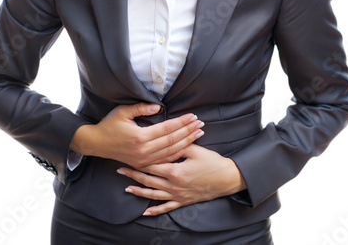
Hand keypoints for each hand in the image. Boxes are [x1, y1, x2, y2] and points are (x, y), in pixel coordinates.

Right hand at [71, 103, 203, 168]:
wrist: (96, 144)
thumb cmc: (109, 124)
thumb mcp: (122, 111)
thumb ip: (141, 107)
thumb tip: (159, 107)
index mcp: (140, 137)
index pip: (167, 129)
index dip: (181, 122)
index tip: (193, 116)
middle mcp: (144, 150)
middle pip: (172, 141)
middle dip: (188, 132)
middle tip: (201, 124)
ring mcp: (144, 160)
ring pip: (171, 152)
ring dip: (187, 142)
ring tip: (198, 134)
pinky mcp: (143, 164)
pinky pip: (164, 160)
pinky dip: (177, 154)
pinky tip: (186, 147)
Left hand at [117, 143, 246, 215]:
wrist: (227, 179)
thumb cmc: (212, 163)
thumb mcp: (196, 150)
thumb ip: (180, 144)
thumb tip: (168, 135)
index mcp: (175, 171)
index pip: (152, 165)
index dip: (139, 160)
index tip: (127, 156)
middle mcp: (173, 185)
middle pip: (149, 179)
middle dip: (133, 174)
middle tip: (120, 170)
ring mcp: (178, 195)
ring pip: (154, 194)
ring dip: (139, 191)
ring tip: (127, 188)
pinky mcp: (183, 201)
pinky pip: (166, 208)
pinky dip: (155, 210)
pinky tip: (145, 212)